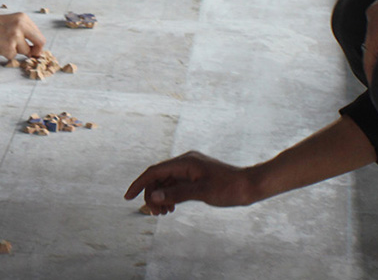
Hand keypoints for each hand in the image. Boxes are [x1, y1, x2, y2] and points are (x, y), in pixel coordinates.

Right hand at [0, 11, 46, 59]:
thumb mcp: (11, 21)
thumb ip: (24, 30)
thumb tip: (35, 46)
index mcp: (23, 18)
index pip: (39, 34)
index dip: (36, 43)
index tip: (33, 48)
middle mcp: (21, 26)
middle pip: (40, 42)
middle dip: (36, 50)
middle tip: (30, 54)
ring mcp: (15, 37)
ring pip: (25, 51)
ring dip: (16, 51)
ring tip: (4, 44)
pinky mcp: (8, 47)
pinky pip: (13, 56)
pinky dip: (7, 54)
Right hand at [124, 151, 257, 214]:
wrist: (249, 186)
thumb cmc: (228, 188)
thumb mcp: (201, 192)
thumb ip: (177, 193)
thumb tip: (154, 196)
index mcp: (184, 162)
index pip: (154, 172)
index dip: (139, 184)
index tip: (127, 197)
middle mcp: (185, 162)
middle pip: (158, 178)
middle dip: (152, 195)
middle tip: (156, 214)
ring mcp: (190, 169)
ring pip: (166, 182)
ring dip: (160, 197)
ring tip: (163, 213)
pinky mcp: (195, 176)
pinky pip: (175, 185)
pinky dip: (170, 196)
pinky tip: (171, 207)